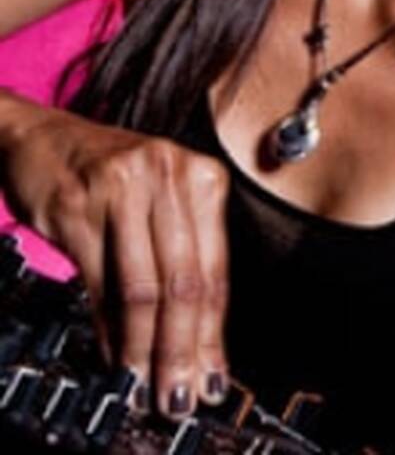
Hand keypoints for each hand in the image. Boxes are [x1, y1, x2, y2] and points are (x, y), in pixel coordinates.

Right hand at [1, 98, 229, 419]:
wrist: (43, 136)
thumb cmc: (111, 173)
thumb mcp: (162, 201)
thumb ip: (182, 255)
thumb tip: (194, 334)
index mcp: (203, 178)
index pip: (216, 269)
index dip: (213, 331)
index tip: (212, 376)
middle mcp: (170, 176)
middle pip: (186, 281)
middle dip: (184, 348)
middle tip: (180, 394)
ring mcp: (124, 188)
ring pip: (145, 285)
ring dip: (145, 346)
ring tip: (146, 384)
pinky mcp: (80, 206)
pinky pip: (100, 280)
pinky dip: (107, 326)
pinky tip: (113, 354)